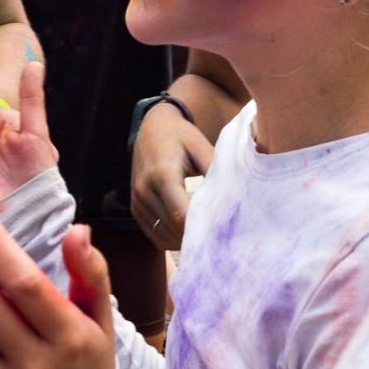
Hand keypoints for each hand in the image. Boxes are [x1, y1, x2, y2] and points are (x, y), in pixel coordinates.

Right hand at [129, 100, 212, 249]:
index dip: (202, 227)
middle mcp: (145, 190)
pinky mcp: (135, 208)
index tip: (223, 230)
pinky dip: (171, 240)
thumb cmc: (181, 136)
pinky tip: (189, 235)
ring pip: (163, 236)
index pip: (181, 215)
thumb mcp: (201, 146)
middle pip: (173, 228)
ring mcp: (137, 201)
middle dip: (197, 236)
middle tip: (220, 238)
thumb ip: (214, 171)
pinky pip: (153, 235)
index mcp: (162, 174)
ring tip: (207, 238)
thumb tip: (232, 198)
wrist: (152, 128)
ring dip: (185, 241)